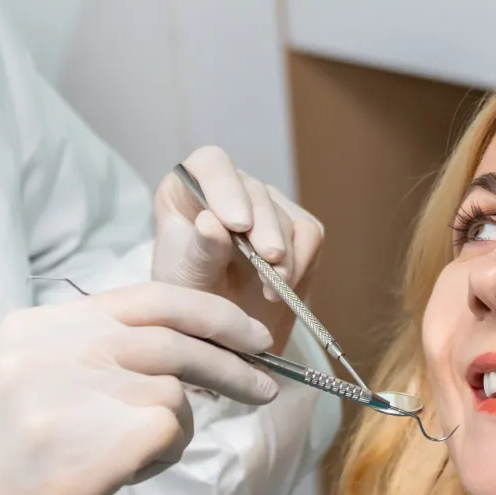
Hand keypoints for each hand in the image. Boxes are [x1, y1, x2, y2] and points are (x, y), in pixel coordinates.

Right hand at [0, 283, 276, 494]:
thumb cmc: (1, 458)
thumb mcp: (28, 378)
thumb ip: (91, 350)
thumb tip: (182, 344)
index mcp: (38, 326)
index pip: (144, 297)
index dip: (207, 311)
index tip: (247, 333)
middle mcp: (57, 350)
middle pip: (173, 337)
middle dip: (231, 358)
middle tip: (265, 384)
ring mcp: (78, 394)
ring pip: (174, 388)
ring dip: (177, 423)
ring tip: (140, 452)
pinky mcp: (103, 442)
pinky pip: (171, 431)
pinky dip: (165, 453)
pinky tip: (129, 471)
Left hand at [153, 145, 323, 351]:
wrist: (218, 329)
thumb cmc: (191, 298)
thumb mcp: (185, 280)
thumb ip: (199, 252)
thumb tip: (211, 222)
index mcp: (189, 190)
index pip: (212, 165)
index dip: (226, 187)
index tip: (236, 224)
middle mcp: (229, 191)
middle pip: (255, 190)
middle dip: (265, 227)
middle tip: (269, 257)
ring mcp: (265, 207)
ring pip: (284, 214)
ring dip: (283, 254)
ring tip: (272, 288)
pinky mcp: (295, 229)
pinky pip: (310, 235)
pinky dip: (301, 263)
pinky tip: (283, 287)